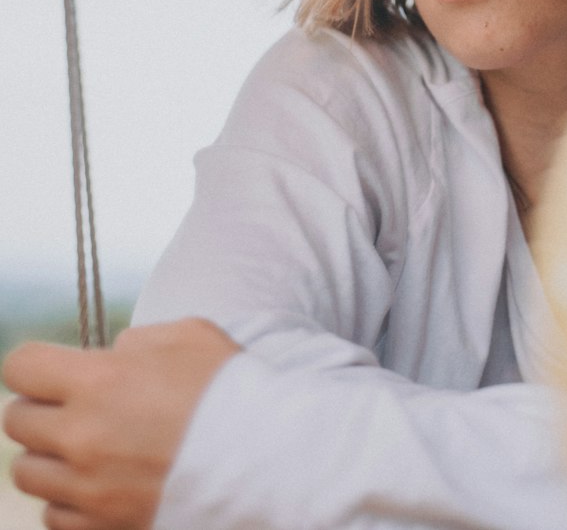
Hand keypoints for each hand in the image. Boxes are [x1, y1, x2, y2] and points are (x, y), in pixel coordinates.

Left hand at [2, 318, 238, 529]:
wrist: (264, 460)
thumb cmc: (230, 389)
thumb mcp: (189, 335)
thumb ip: (137, 341)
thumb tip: (112, 355)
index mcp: (99, 380)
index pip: (21, 366)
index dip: (34, 364)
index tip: (53, 370)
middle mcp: (81, 435)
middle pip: (15, 421)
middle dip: (42, 409)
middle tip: (77, 407)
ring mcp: (87, 488)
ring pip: (26, 473)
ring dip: (50, 457)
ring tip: (87, 448)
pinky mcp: (100, 527)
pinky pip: (53, 515)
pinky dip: (68, 500)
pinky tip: (100, 483)